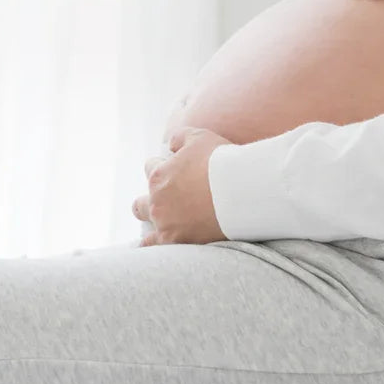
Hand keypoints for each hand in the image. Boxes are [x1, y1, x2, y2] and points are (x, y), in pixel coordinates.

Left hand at [132, 127, 231, 246]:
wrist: (242, 190)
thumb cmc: (222, 162)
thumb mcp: (199, 137)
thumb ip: (179, 138)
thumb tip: (171, 145)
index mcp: (159, 175)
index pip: (151, 168)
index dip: (163, 168)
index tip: (176, 172)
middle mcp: (157, 200)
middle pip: (141, 202)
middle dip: (153, 198)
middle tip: (169, 200)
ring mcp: (164, 222)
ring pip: (146, 224)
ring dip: (152, 219)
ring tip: (163, 222)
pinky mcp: (176, 241)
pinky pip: (153, 245)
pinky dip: (153, 244)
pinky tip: (155, 245)